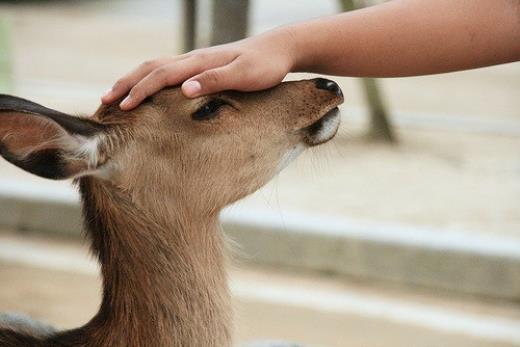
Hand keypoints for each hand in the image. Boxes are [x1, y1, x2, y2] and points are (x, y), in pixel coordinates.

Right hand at [102, 28, 296, 109]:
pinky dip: (149, 78)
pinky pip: (167, 69)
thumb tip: (184, 90)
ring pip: (156, 66)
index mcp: (199, 63)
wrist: (279, 49)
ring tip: (116, 94)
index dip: (140, 90)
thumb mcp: (244, 75)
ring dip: (133, 79)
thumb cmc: (265, 66)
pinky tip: (147, 88)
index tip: (122, 107)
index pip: (161, 75)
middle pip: (150, 68)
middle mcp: (193, 59)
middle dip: (125, 84)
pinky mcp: (201, 65)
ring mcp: (196, 61)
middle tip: (104, 102)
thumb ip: (215, 81)